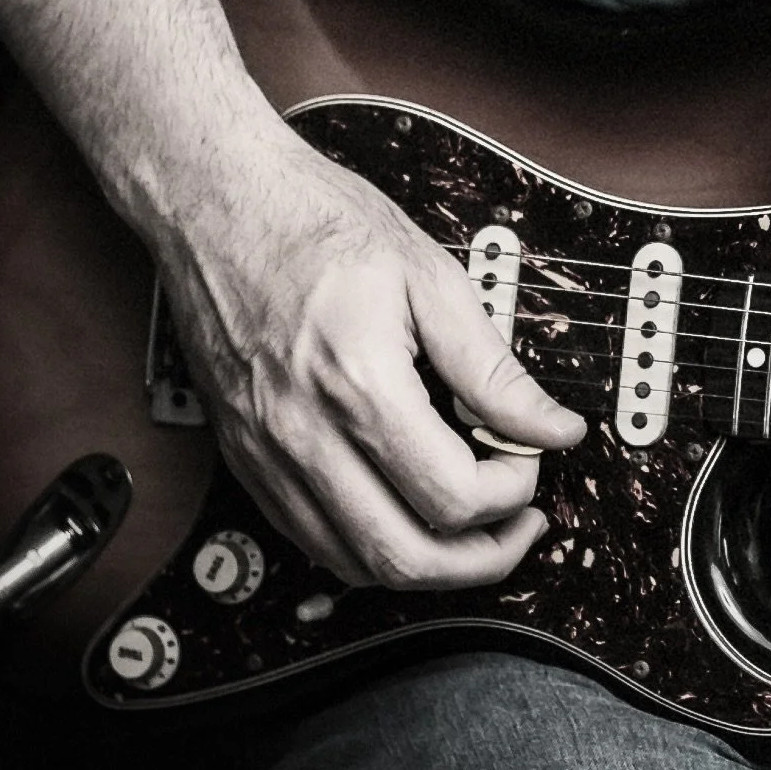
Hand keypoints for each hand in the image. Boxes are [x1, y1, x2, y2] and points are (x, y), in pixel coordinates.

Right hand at [154, 128, 586, 592]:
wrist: (218, 203)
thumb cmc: (316, 223)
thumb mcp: (428, 276)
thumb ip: (493, 367)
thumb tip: (552, 426)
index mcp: (358, 385)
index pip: (451, 496)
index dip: (511, 492)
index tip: (531, 457)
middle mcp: (303, 435)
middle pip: (402, 557)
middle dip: (480, 559)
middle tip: (519, 525)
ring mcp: (266, 454)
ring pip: (353, 564)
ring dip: (426, 566)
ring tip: (474, 528)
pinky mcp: (246, 459)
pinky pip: (311, 540)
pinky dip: (369, 548)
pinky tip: (406, 513)